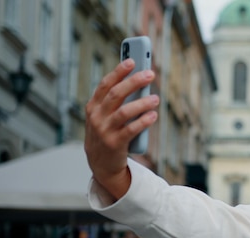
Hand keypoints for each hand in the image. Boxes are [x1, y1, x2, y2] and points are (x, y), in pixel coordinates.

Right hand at [84, 59, 158, 198]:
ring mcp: (104, 131)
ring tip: (155, 98)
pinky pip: (131, 130)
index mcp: (93, 107)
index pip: (105, 85)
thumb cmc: (107, 135)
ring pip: (124, 112)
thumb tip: (139, 83)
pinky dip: (143, 121)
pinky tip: (153, 115)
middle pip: (116, 94)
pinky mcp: (114, 144)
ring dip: (142, 103)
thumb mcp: (105, 117)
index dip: (118, 72)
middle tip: (150, 74)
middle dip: (133, 82)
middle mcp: (96, 117)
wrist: (101, 165)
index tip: (132, 60)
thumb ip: (117, 102)